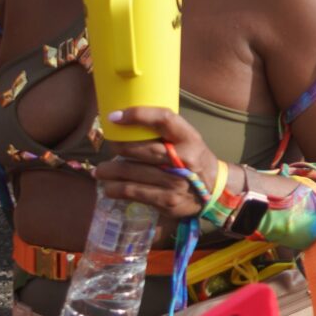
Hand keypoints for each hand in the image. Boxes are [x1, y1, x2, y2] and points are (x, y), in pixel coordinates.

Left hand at [94, 106, 222, 219]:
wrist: (215, 190)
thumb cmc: (193, 159)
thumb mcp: (188, 140)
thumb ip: (165, 133)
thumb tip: (127, 122)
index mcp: (189, 139)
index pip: (163, 119)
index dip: (138, 115)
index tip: (115, 116)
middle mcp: (183, 159)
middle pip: (139, 149)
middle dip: (117, 146)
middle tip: (109, 146)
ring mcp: (174, 182)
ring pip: (130, 172)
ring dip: (108, 171)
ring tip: (100, 170)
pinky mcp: (166, 200)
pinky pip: (132, 192)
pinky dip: (115, 189)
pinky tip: (109, 187)